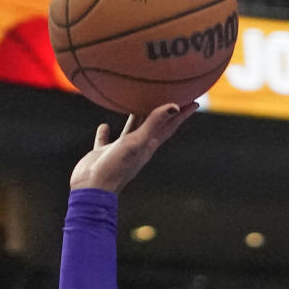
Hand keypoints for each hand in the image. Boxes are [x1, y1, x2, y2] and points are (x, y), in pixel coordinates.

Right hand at [70, 103, 197, 192]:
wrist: (93, 190)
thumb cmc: (115, 167)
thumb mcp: (136, 142)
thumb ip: (153, 124)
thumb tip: (174, 106)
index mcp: (148, 146)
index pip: (169, 127)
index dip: (182, 115)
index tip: (195, 102)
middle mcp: (137, 148)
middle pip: (155, 126)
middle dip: (165, 112)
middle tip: (174, 98)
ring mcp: (120, 152)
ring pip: (131, 130)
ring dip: (137, 117)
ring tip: (140, 102)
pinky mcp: (103, 154)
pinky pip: (106, 140)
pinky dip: (105, 133)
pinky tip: (105, 126)